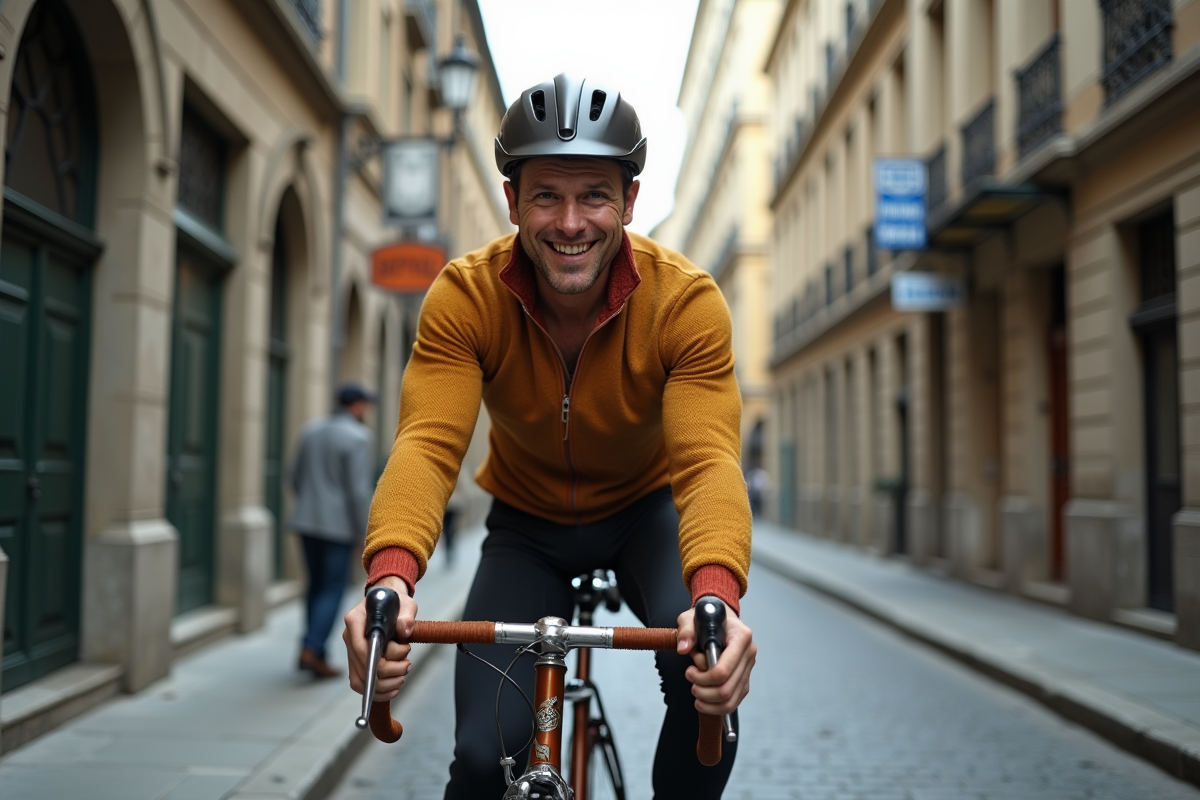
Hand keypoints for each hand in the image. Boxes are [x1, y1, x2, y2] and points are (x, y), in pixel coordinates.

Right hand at [342, 576, 418, 701]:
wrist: (387, 603)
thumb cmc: (395, 603)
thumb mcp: (406, 605)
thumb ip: (406, 617)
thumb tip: (405, 631)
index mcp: (356, 620)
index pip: (361, 648)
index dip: (378, 663)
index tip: (400, 666)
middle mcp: (350, 637)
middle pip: (363, 668)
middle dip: (389, 673)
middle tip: (408, 665)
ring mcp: (351, 651)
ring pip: (360, 681)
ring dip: (385, 685)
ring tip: (403, 675)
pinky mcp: (356, 662)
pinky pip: (361, 684)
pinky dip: (378, 691)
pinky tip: (395, 687)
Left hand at [676, 603, 755, 715]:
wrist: (719, 617)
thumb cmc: (706, 618)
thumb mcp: (691, 618)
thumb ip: (687, 631)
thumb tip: (683, 649)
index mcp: (741, 637)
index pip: (724, 670)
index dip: (703, 678)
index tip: (689, 671)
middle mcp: (749, 654)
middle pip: (727, 689)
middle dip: (703, 692)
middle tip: (691, 682)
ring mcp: (748, 669)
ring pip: (731, 701)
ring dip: (708, 703)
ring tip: (696, 691)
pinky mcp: (744, 680)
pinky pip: (733, 703)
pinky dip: (716, 707)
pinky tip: (703, 699)